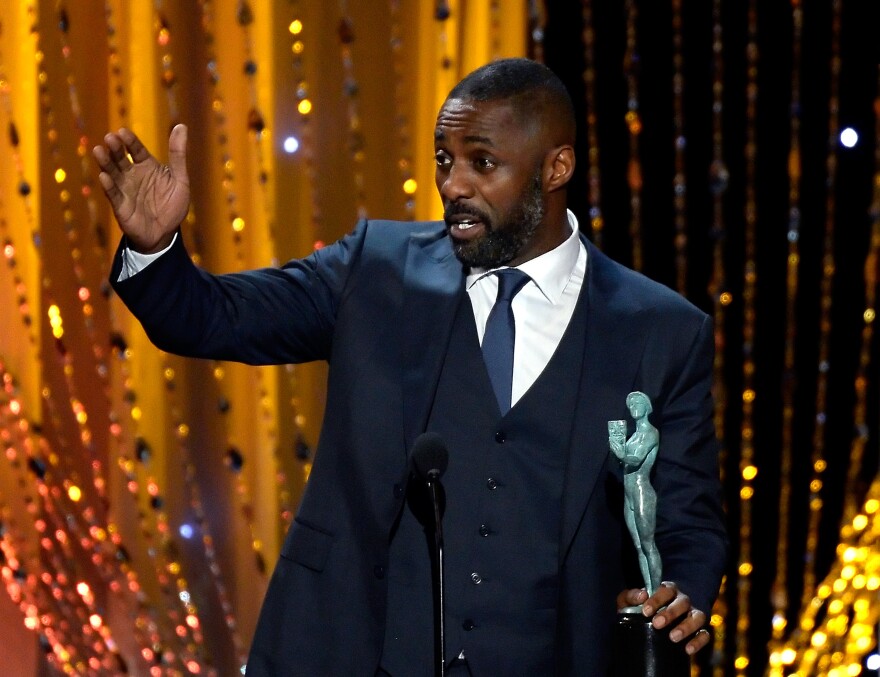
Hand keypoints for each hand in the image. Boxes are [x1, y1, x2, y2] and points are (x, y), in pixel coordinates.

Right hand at [93, 124, 189, 253]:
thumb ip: (178, 154)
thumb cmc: (173, 206)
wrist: (166, 233)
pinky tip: (104, 177)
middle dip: (115, 148)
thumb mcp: (180, 179)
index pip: (135, 149)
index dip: (129, 141)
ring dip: (105, 162)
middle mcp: (132, 174)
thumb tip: (181, 126)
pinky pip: (113, 194)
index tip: (123, 132)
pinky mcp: (120, 205)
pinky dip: (108, 186)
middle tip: (110, 138)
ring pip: (112, 173)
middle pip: (120, 158)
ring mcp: (124, 189)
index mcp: (146, 166)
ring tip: (99, 151)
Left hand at [617, 582, 710, 655]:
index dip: (657, 599)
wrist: (667, 614)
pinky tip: (687, 649)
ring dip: (686, 627)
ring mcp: (694, 614)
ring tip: (673, 637)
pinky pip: (705, 634)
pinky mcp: (701, 629)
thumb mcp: (634, 599)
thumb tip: (642, 596)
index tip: (646, 611)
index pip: (666, 590)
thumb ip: (631, 596)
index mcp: (669, 590)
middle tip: (657, 624)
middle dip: (670, 613)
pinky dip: (698, 641)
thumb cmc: (646, 606)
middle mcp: (684, 600)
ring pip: (697, 617)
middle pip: (682, 602)